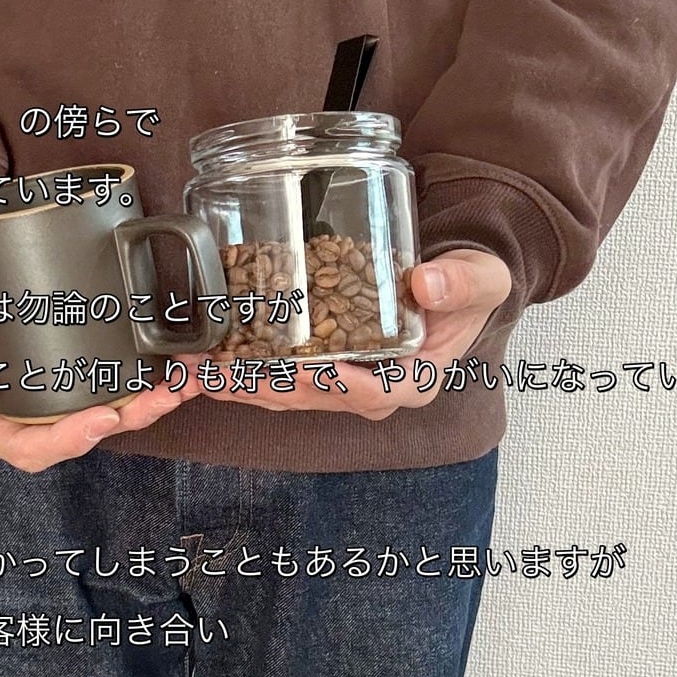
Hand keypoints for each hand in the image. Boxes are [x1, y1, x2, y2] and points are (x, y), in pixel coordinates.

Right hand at [0, 264, 199, 472]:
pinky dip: (151, 382)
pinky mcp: (75, 379)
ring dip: (152, 403)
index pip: (29, 449)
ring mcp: (53, 401)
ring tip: (186, 380)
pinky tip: (180, 366)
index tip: (104, 418)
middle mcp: (24, 419)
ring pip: (108, 416)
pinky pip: (115, 390)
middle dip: (130, 419)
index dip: (69, 441)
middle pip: (82, 437)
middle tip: (166, 394)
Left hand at [174, 249, 510, 419]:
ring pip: (287, 393)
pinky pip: (278, 378)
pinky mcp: (323, 372)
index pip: (375, 393)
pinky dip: (242, 370)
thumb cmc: (469, 287)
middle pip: (314, 397)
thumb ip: (462, 282)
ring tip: (196, 368)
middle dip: (263, 386)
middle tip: (217, 372)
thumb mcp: (481, 279)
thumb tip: (428, 282)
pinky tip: (207, 361)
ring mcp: (346, 385)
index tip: (304, 368)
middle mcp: (375, 391)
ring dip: (239, 383)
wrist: (455, 287)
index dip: (338, 384)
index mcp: (415, 380)